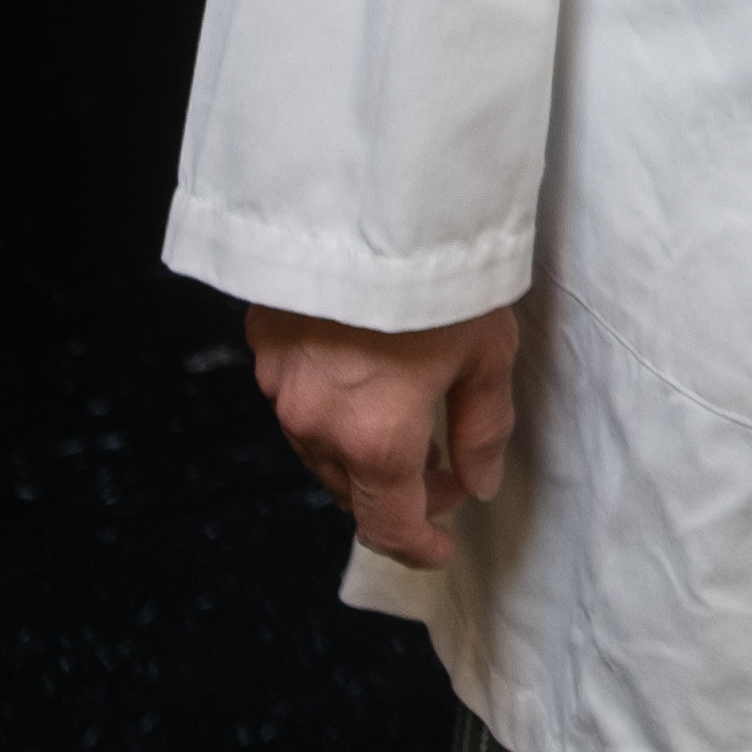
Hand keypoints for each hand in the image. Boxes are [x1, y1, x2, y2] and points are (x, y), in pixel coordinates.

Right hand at [244, 301, 522, 567]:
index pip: (387, 522)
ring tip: (410, 428)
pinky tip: (365, 382)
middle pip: (351, 488)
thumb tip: (476, 482)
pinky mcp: (264, 345)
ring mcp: (280, 386)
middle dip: (397, 494)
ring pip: (318, 449)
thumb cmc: (438, 276)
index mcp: (373, 437)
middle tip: (446, 472)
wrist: (364, 204)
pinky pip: (297, 399)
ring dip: (361, 455)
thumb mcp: (487, 352)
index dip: (417, 546)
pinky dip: (330, 411)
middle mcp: (315, 423)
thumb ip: (482, 427)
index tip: (442, 547)